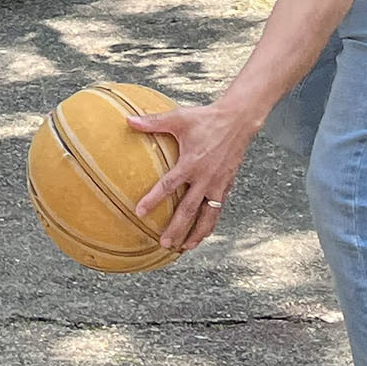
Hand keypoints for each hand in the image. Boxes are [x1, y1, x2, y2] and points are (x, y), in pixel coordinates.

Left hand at [126, 102, 257, 251]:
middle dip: (177, 228)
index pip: (169, 186)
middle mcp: (205, 178)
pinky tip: (203, 233)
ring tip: (185, 247)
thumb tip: (128, 119)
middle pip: (189, 210)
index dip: (153, 200)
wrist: (239, 120)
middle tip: (164, 243)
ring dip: (196, 233)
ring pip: (208, 216)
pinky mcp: (227, 185)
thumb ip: (153, 122)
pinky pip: (218, 209)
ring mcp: (218, 184)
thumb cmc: (206, 118)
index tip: (139, 213)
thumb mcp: (179, 118)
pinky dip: (210, 224)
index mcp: (191, 163)